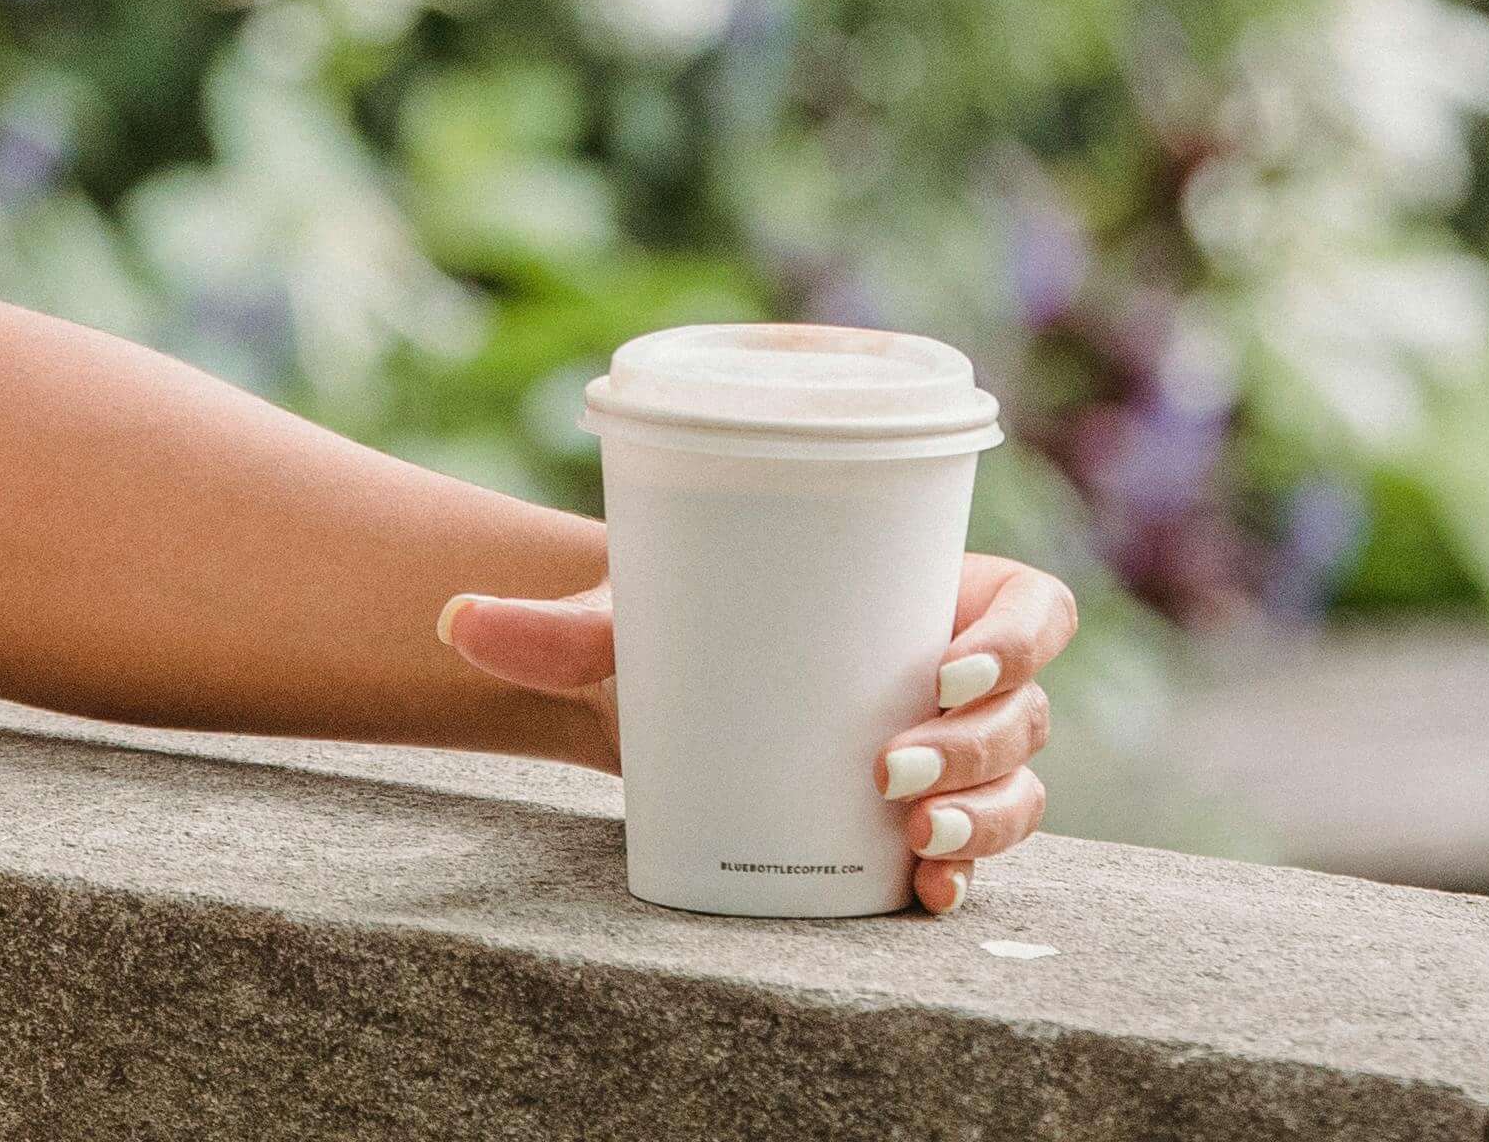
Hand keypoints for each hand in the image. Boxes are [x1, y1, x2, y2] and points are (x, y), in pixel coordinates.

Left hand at [441, 551, 1085, 912]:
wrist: (664, 699)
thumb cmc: (683, 630)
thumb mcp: (636, 619)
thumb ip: (556, 627)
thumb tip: (454, 620)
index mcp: (936, 594)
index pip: (1035, 610)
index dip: (1019, 641)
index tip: (944, 666)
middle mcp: (959, 680)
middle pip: (1028, 715)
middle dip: (983, 748)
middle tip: (893, 767)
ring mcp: (949, 760)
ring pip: (1018, 791)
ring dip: (982, 819)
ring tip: (910, 835)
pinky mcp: (921, 827)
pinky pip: (976, 858)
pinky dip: (962, 879)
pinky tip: (924, 894)